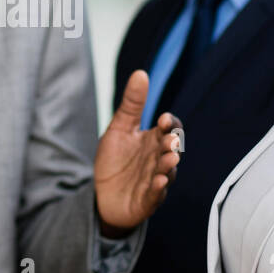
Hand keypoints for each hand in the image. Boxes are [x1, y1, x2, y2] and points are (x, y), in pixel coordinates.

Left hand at [94, 70, 182, 233]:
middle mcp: (158, 159)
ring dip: (169, 166)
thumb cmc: (115, 161)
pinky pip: (156, 194)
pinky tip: (159, 182)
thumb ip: (131, 104)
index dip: (169, 124)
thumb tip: (141, 73)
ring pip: (167, 172)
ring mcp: (155, 180)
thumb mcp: (119, 128)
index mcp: (153, 141)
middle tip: (170, 140)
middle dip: (171, 144)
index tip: (162, 119)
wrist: (102, 195)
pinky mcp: (148, 200)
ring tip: (169, 159)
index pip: (169, 129)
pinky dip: (159, 188)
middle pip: (171, 150)